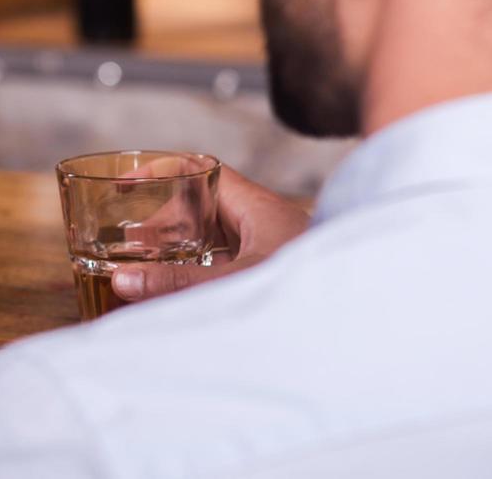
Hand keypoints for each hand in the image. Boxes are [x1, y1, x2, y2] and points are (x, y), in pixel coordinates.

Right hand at [111, 166, 307, 302]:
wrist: (366, 322)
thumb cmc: (314, 291)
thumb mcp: (236, 282)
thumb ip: (179, 283)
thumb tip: (124, 279)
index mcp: (257, 207)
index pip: (202, 169)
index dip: (163, 170)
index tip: (130, 184)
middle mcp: (265, 223)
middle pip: (203, 205)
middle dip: (163, 217)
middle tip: (129, 236)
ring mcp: (272, 250)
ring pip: (217, 237)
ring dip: (182, 247)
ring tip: (147, 264)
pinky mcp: (276, 276)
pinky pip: (228, 264)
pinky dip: (201, 271)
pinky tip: (184, 293)